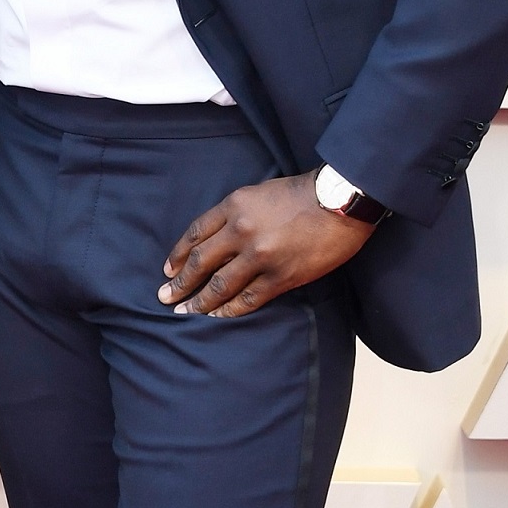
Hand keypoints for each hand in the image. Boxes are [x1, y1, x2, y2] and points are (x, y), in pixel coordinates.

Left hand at [159, 172, 377, 317]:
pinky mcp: (280, 277)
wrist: (341, 201)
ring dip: (199, 302)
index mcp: (234, 206)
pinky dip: (229, 310)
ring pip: (219, 286)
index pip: (195, 234)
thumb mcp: (260, 191)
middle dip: (180, 283)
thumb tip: (220, 238)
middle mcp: (241, 231)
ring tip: (185, 313)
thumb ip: (237, 213)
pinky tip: (217, 316)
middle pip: (201, 263)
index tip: (168, 269)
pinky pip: (247, 299)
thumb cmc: (303, 193)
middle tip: (165, 297)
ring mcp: (260, 256)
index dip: (178, 255)